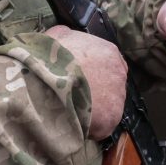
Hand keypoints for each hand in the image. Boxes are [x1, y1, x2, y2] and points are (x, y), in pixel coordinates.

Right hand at [45, 25, 127, 139]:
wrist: (47, 80)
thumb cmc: (50, 56)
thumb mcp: (56, 36)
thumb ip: (67, 37)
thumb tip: (66, 38)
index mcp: (108, 52)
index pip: (108, 64)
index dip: (94, 73)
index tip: (80, 80)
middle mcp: (119, 74)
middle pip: (110, 86)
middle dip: (94, 92)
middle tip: (74, 97)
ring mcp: (117, 97)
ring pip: (106, 107)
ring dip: (91, 110)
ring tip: (70, 112)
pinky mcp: (110, 119)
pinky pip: (100, 126)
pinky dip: (87, 128)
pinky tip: (71, 124)